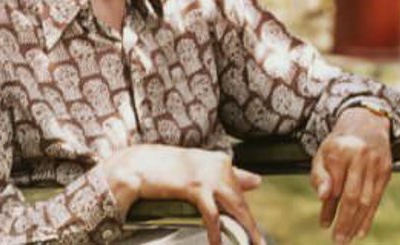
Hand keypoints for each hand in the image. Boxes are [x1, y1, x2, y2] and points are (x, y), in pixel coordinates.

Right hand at [104, 144, 263, 244]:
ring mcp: (209, 176)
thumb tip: (258, 181)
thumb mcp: (201, 169)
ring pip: (234, 208)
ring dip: (242, 231)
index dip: (245, 216)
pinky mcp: (195, 187)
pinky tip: (217, 244)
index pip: (240, 193)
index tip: (254, 235)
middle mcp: (220, 167)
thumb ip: (230, 175)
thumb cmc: (169, 168)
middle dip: (251, 227)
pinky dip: (217, 232)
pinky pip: (212, 215)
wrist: (140, 163)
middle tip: (259, 244)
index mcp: (222, 163)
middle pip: (241, 202)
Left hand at [310, 106, 393, 243]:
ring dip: (356, 222)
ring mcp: (376, 163)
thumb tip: (323, 197)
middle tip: (338, 239)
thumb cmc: (340, 143)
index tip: (324, 224)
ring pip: (366, 199)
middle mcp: (360, 157)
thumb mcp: (323, 153)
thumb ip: (319, 175)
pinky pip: (377, 197)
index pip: (334, 187)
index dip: (329, 208)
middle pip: (352, 196)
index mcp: (340, 151)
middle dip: (344, 221)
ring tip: (347, 238)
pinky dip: (369, 216)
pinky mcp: (386, 170)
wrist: (367, 121)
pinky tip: (361, 230)